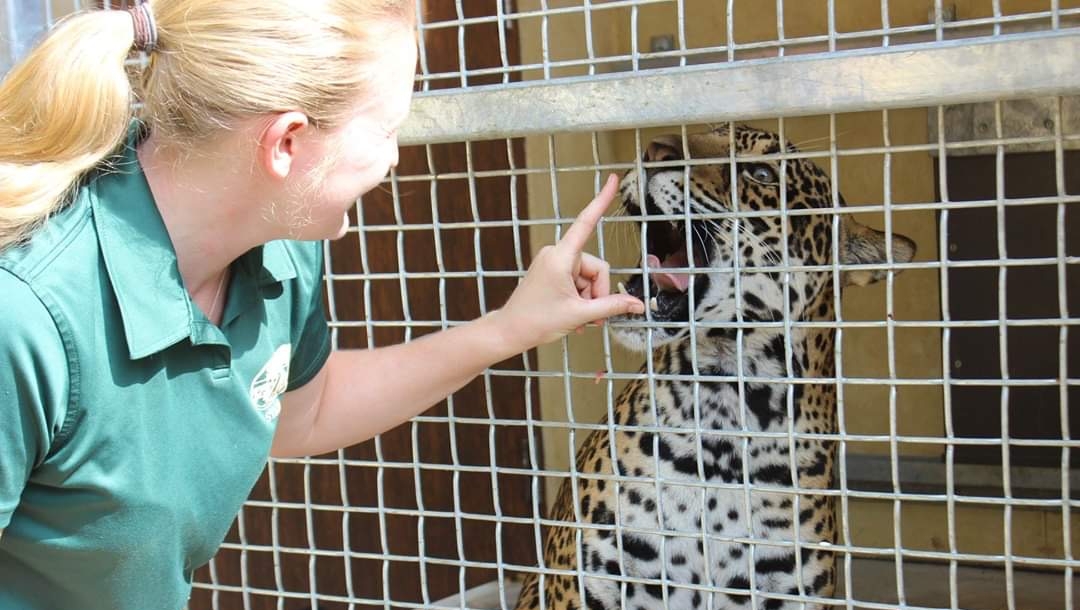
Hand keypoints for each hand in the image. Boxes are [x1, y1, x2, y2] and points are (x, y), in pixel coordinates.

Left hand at [494, 173, 645, 349]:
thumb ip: (611, 306)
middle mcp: (556, 253)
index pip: (586, 222)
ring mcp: (553, 261)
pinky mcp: (551, 271)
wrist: (509, 331)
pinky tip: (574, 316)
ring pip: (588, 277)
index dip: (601, 200)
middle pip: (595, 267)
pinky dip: (580, 298)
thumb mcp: (580, 315)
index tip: (612, 180)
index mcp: (560, 257)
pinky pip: (577, 280)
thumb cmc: (536, 321)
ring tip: (579, 319)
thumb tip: (637, 305)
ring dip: (588, 300)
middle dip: (597, 292)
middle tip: (590, 317)